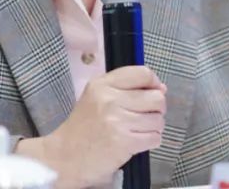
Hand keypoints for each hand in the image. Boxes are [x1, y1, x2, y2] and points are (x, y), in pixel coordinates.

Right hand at [17, 66, 166, 188]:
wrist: (66, 156)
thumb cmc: (84, 126)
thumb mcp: (97, 96)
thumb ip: (125, 87)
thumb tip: (161, 88)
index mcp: (103, 84)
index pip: (143, 73)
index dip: (154, 83)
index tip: (153, 91)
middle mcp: (110, 100)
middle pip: (156, 98)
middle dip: (157, 108)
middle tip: (145, 115)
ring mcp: (118, 122)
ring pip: (158, 120)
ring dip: (154, 126)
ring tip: (139, 130)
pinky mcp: (125, 142)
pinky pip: (155, 137)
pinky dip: (151, 140)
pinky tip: (137, 140)